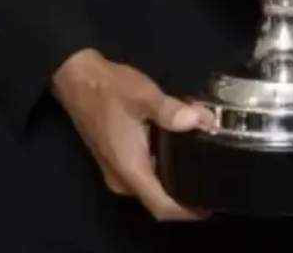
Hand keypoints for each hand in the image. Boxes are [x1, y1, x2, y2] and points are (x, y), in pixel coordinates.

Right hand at [50, 48, 211, 221]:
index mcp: (129, 169)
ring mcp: (118, 171)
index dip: (187, 211)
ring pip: (153, 184)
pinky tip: (180, 144)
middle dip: (186, 191)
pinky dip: (165, 164)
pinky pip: (147, 172)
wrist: (79, 80)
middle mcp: (122, 178)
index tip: (210, 204)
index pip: (161, 206)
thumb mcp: (143, 96)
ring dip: (176, 175)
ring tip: (202, 155)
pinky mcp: (119, 160)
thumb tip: (201, 121)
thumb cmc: (109, 90)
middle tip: (213, 173)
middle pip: (159, 199)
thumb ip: (171, 111)